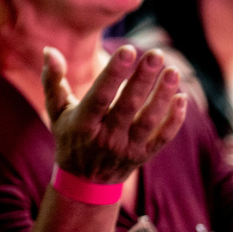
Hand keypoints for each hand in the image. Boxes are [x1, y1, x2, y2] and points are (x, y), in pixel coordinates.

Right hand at [43, 45, 186, 184]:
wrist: (85, 181)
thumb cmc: (70, 136)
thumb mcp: (56, 111)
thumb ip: (52, 80)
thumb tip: (50, 50)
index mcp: (83, 123)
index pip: (100, 96)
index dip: (114, 74)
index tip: (128, 50)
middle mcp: (106, 137)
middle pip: (128, 106)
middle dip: (143, 79)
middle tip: (156, 54)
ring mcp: (127, 148)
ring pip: (149, 121)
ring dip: (162, 96)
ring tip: (172, 70)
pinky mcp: (144, 155)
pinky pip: (163, 138)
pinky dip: (174, 120)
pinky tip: (182, 98)